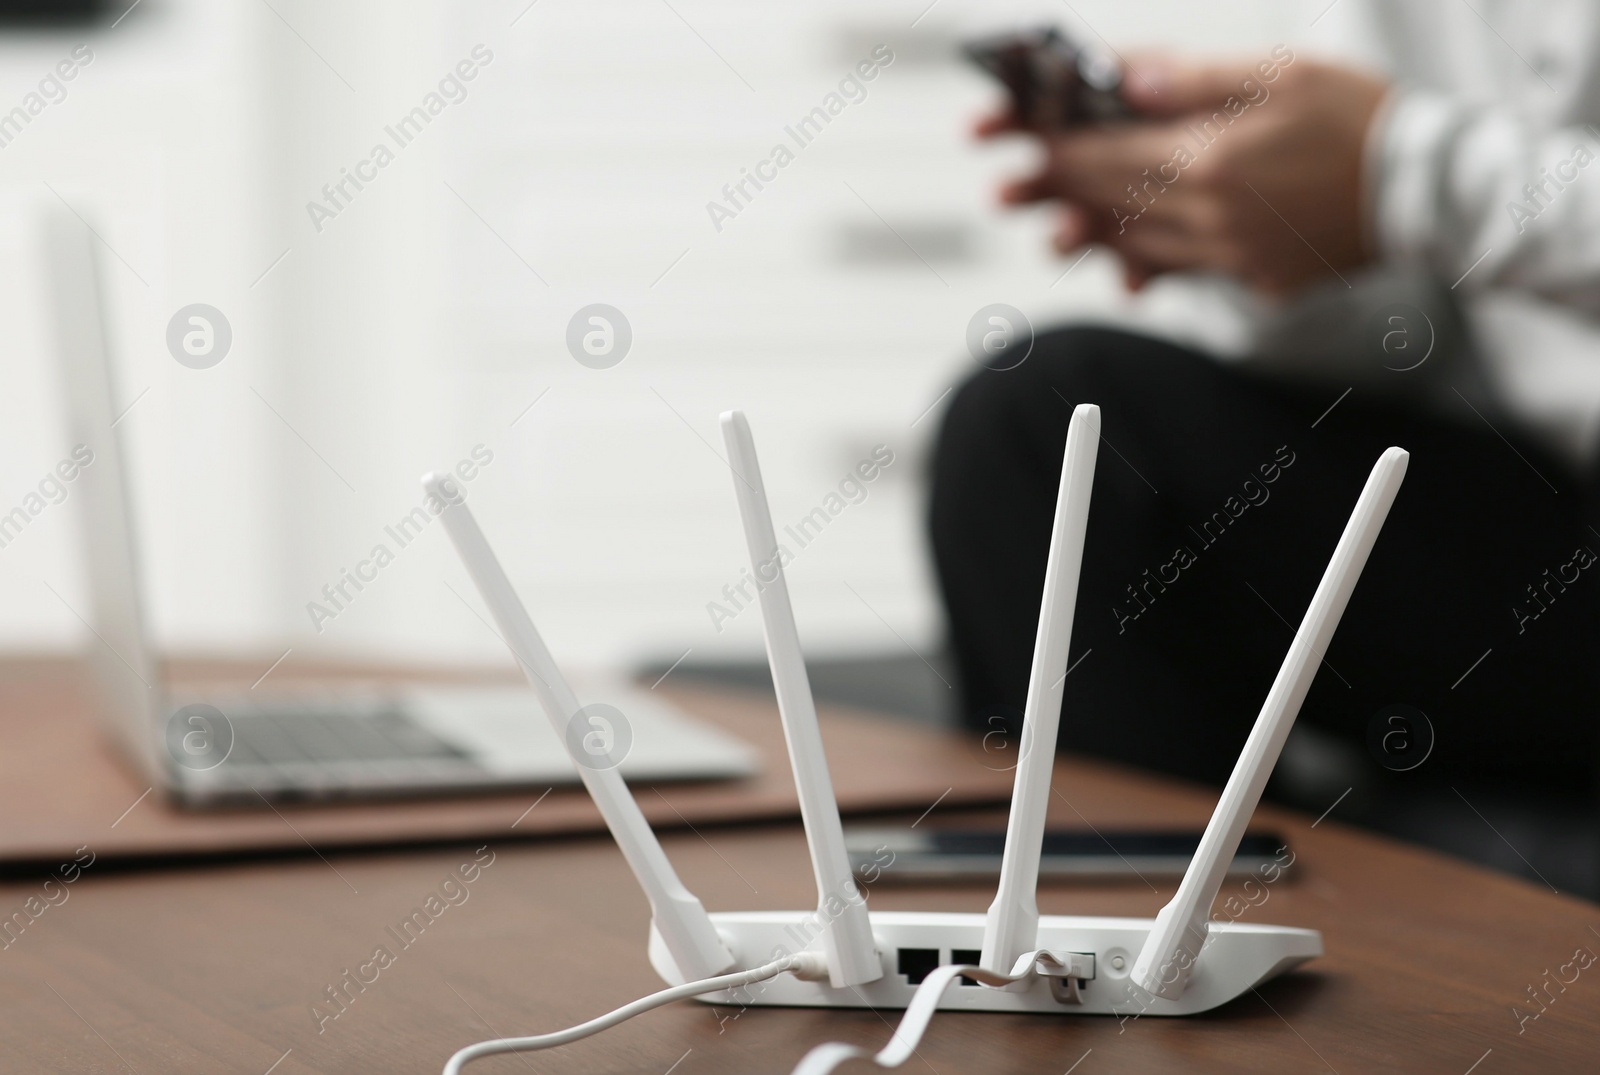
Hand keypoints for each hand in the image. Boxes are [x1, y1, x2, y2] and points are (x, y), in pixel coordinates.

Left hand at [980, 54, 1389, 293]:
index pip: (1108, 158)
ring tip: (1054, 228)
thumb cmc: (1358, 117)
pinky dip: (1147, 259)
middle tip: (1007, 190)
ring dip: (1092, 233)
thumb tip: (1124, 80)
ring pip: (1138, 246)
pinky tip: (1125, 255)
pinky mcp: (1255, 280)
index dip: (1057, 149)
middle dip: (1056, 193)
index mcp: (1212, 163)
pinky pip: (1183, 272)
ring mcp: (1233, 258)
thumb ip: (1192, 77)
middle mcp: (1213, 220)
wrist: (1429, 188)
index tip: (1023, 142)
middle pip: (1110, 206)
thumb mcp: (1277, 71)